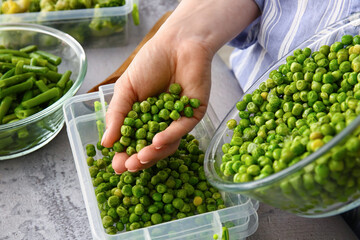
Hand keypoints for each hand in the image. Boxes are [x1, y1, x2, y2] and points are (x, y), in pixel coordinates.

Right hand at [100, 0, 259, 173]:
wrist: (176, 44)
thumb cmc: (150, 63)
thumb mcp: (126, 90)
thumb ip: (116, 115)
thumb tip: (105, 143)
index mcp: (143, 119)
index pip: (133, 142)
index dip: (125, 155)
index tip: (116, 165)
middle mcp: (160, 123)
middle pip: (151, 149)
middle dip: (139, 160)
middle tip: (128, 166)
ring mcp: (177, 121)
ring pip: (168, 145)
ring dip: (154, 152)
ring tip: (141, 157)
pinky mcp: (193, 114)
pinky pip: (182, 130)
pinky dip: (170, 136)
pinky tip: (157, 141)